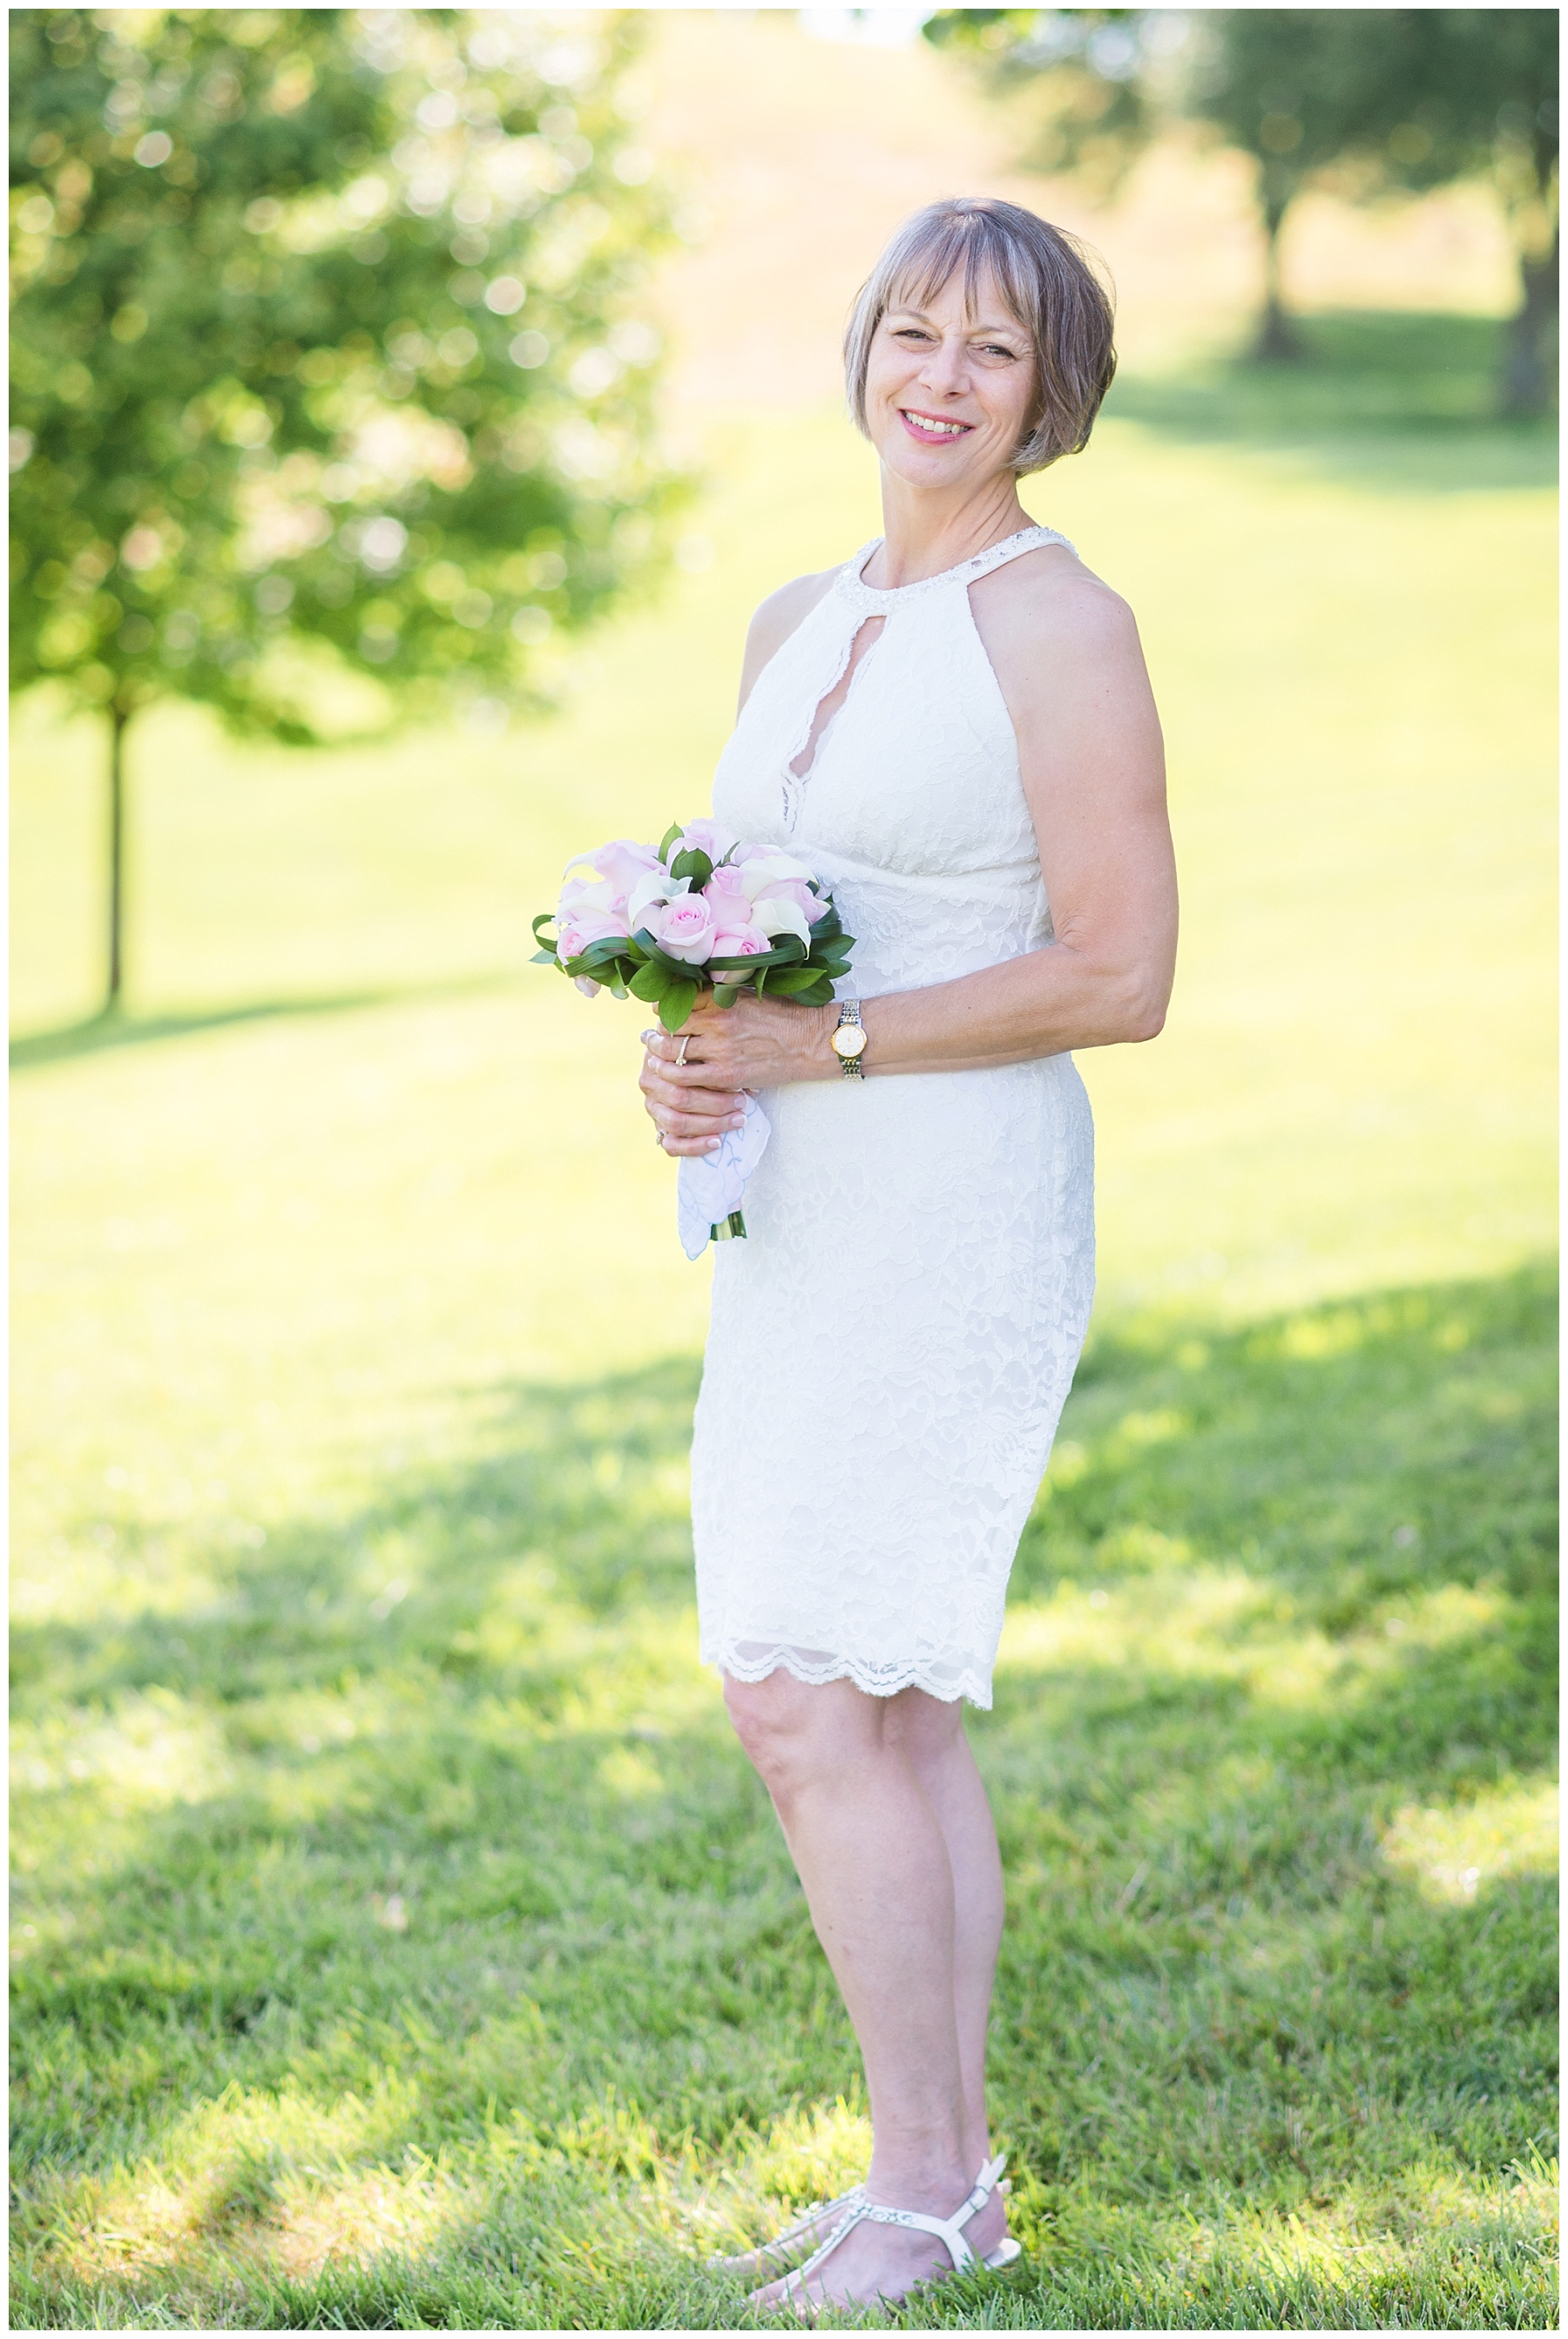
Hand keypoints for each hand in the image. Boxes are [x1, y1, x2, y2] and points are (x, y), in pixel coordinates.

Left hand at [638, 992, 835, 1155]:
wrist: (808, 1042)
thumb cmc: (781, 1015)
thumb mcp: (749, 993)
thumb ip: (719, 994)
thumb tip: (688, 992)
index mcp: (721, 997)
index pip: (677, 999)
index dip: (663, 1007)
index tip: (660, 1011)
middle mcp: (717, 1020)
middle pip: (669, 1025)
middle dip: (658, 1032)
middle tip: (652, 1036)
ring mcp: (719, 1049)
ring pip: (670, 1051)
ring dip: (658, 1054)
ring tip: (654, 1055)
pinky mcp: (725, 1074)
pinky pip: (684, 1076)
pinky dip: (672, 1075)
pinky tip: (671, 1074)